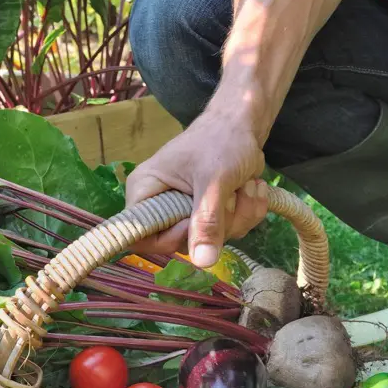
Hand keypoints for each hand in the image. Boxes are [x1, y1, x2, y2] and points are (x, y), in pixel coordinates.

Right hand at [124, 109, 269, 267]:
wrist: (244, 124)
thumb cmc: (220, 140)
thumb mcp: (214, 179)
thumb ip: (207, 220)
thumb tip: (203, 262)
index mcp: (144, 191)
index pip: (137, 236)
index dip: (166, 240)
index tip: (192, 223)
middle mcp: (160, 205)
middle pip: (183, 243)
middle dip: (217, 223)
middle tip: (231, 195)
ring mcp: (187, 213)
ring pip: (211, 241)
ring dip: (239, 215)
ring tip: (244, 184)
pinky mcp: (210, 216)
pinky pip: (230, 233)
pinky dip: (248, 212)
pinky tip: (251, 186)